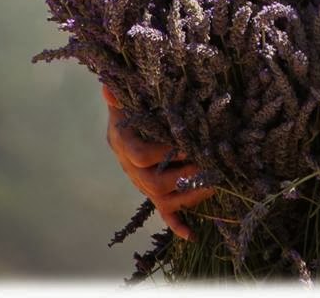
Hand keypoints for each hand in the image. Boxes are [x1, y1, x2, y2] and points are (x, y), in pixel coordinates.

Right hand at [102, 84, 215, 240]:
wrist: (123, 129)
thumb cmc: (130, 110)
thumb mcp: (125, 101)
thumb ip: (119, 97)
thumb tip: (107, 84)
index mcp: (124, 145)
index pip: (141, 155)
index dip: (164, 153)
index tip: (187, 145)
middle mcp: (132, 170)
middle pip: (154, 183)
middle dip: (183, 176)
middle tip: (208, 166)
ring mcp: (143, 183)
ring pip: (162, 199)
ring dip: (188, 196)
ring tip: (212, 186)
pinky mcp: (153, 193)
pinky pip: (163, 212)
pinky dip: (176, 224)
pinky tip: (191, 234)